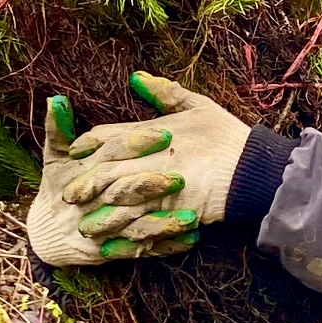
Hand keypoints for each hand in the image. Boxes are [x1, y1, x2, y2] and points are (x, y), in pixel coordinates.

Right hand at [25, 95, 199, 265]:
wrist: (43, 234)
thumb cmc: (56, 185)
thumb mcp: (54, 155)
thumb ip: (58, 126)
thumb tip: (55, 97)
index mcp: (80, 172)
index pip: (109, 153)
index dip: (135, 144)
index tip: (166, 134)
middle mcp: (89, 201)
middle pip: (121, 191)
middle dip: (150, 184)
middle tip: (181, 176)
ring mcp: (99, 229)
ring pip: (132, 225)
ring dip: (162, 222)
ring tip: (191, 215)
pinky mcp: (108, 252)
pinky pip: (140, 250)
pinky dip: (165, 246)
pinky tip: (191, 237)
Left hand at [61, 72, 250, 242]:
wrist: (252, 169)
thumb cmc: (226, 135)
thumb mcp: (198, 105)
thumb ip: (165, 92)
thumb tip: (135, 77)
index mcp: (154, 133)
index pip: (110, 137)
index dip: (90, 144)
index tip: (77, 151)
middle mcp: (151, 160)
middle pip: (107, 172)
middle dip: (86, 184)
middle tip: (69, 196)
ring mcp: (159, 187)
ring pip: (118, 203)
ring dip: (101, 214)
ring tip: (86, 225)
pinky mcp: (171, 211)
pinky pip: (140, 226)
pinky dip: (124, 236)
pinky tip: (112, 245)